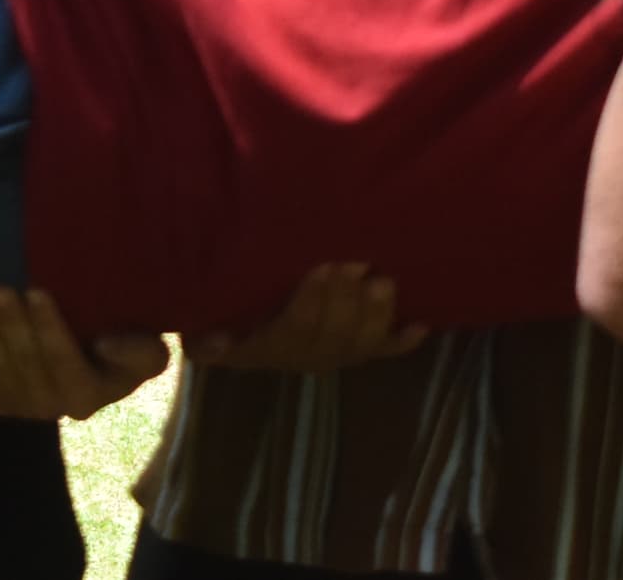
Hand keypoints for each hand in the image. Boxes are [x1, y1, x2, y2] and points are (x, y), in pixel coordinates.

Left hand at [0, 287, 169, 418]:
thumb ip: (136, 351)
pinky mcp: (0, 402)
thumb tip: (106, 343)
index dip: (49, 328)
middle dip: (11, 327)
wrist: (106, 371)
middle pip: (28, 366)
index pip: (65, 362)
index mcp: (89, 396)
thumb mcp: (149, 352)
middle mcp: (52, 409)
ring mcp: (22, 407)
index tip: (36, 291)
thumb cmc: (127, 352)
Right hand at [187, 261, 425, 373]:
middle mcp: (300, 358)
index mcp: (263, 347)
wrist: (236, 325)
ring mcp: (331, 355)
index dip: (312, 304)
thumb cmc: (222, 310)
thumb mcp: (202, 321)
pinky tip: (420, 325)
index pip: (292, 332)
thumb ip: (203, 335)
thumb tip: (208, 342)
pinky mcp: (354, 351)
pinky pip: (382, 353)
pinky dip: (402, 341)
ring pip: (359, 346)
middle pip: (332, 339)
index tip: (323, 268)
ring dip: (375, 316)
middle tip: (358, 264)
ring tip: (384, 283)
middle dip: (347, 302)